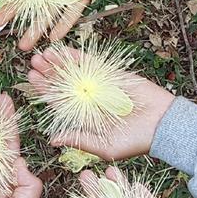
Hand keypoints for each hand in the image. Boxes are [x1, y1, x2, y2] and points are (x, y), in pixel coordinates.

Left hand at [27, 51, 174, 158]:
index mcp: (84, 117)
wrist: (164, 125)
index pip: (59, 102)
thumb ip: (80, 140)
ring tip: (42, 54)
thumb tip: (53, 140)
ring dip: (58, 63)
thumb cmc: (136, 142)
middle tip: (33, 63)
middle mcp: (88, 100)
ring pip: (73, 72)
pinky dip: (75, 57)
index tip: (32, 80)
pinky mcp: (112, 75)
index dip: (45, 91)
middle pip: (62, 84)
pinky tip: (61, 50)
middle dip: (48, 74)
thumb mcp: (105, 147)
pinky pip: (90, 64)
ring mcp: (99, 85)